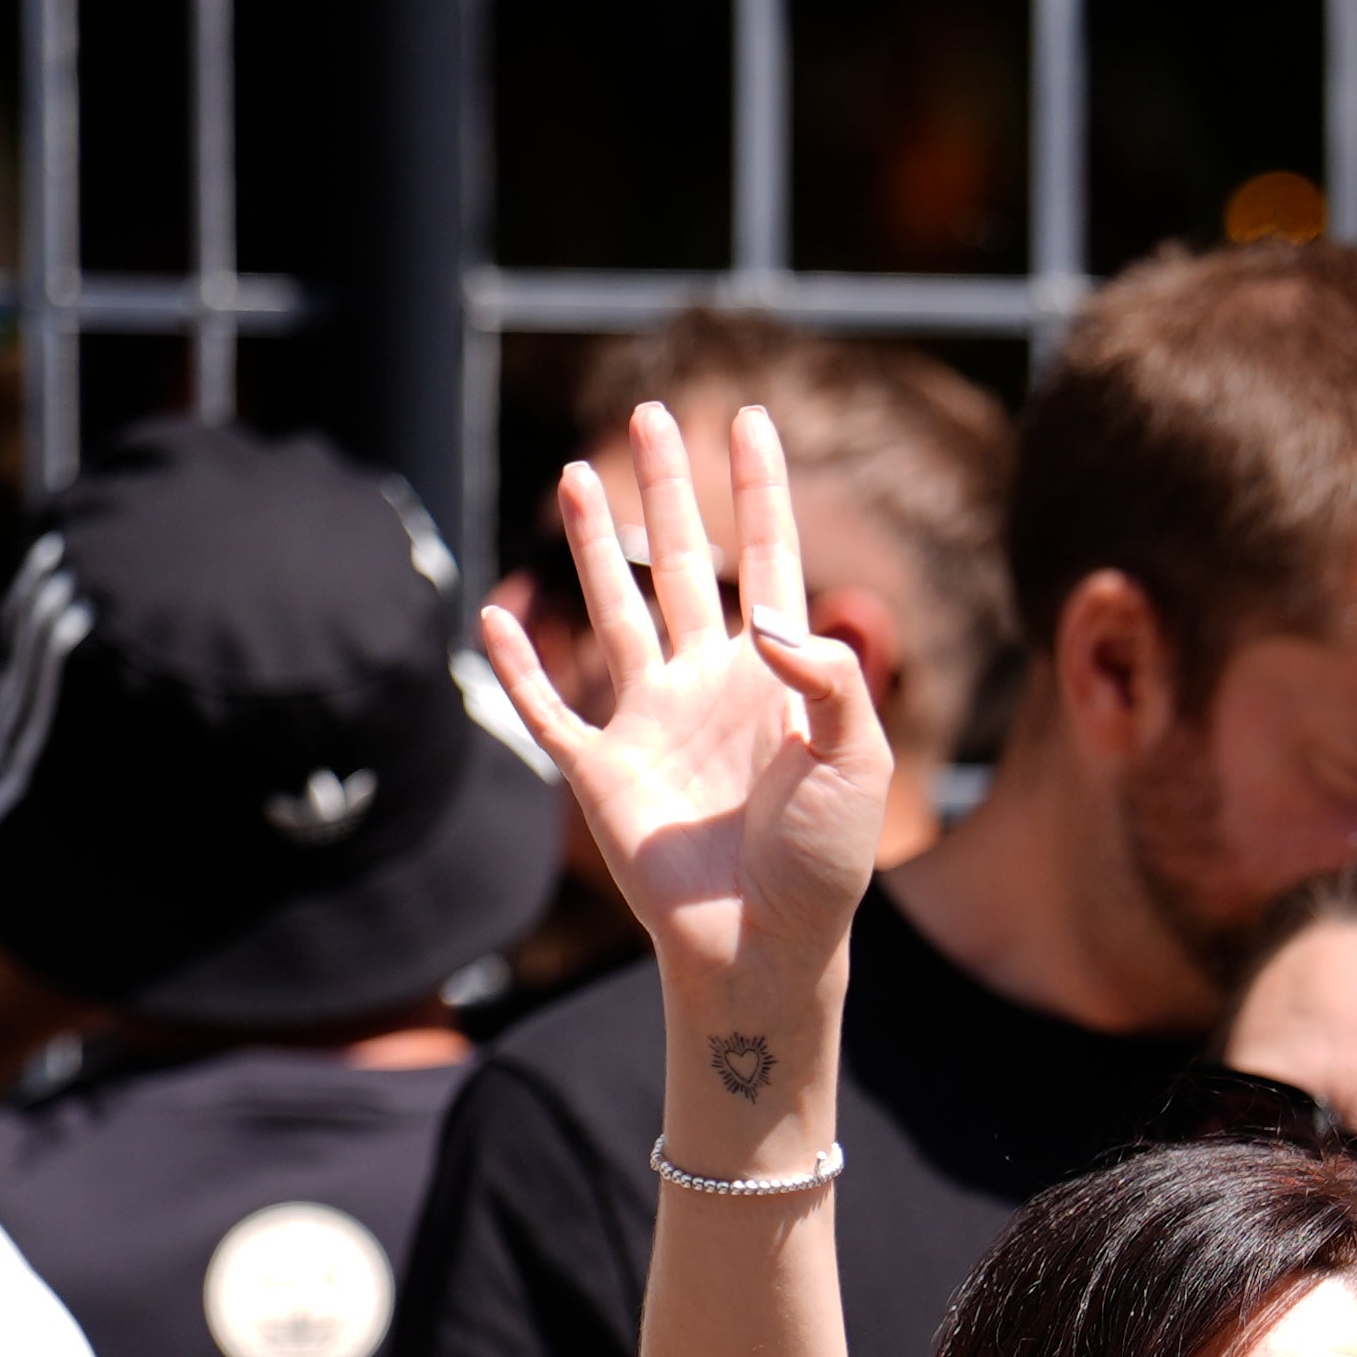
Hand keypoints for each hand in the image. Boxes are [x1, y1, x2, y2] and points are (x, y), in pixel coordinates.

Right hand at [468, 401, 886, 1032]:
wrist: (767, 945)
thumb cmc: (825, 862)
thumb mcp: (857, 760)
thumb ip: (837, 679)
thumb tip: (774, 620)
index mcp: (775, 678)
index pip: (768, 561)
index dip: (759, 490)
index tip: (751, 419)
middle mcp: (709, 685)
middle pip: (685, 564)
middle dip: (672, 490)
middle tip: (652, 411)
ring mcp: (651, 724)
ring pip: (615, 611)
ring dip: (596, 546)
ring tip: (578, 474)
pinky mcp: (602, 772)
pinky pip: (547, 710)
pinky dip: (518, 667)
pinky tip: (500, 618)